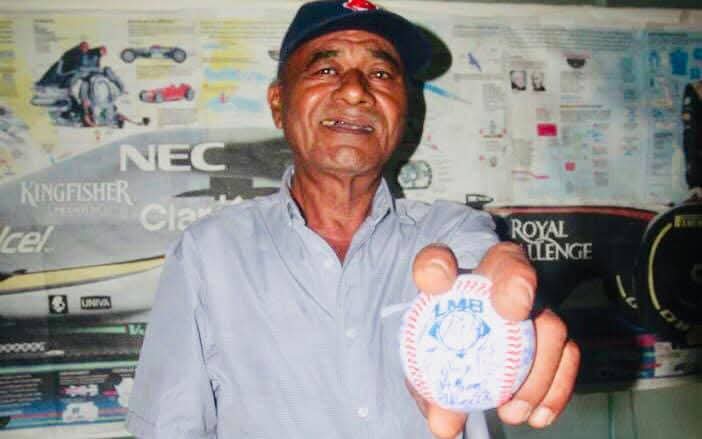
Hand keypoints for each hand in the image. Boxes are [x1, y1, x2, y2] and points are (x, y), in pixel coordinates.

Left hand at [409, 243, 579, 437]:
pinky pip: (568, 352)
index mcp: (447, 281)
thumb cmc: (442, 350)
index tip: (436, 280)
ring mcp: (528, 303)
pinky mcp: (552, 332)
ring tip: (512, 411)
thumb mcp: (428, 371)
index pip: (435, 261)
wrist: (463, 352)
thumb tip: (444, 424)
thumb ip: (431, 391)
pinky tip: (539, 416)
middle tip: (512, 314)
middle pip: (508, 264)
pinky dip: (557, 387)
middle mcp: (491, 280)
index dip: (436, 266)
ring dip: (537, 368)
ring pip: (548, 319)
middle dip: (514, 284)